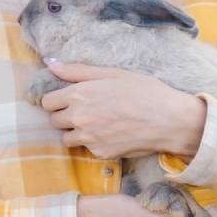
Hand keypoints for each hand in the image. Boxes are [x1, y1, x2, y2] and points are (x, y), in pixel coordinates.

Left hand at [42, 61, 206, 158]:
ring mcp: (88, 138)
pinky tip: (110, 133)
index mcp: (78, 95)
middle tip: (85, 110)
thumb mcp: (111, 73)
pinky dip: (93, 143)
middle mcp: (79, 118)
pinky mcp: (100, 153)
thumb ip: (77, 70)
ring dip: (75, 132)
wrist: (170, 120)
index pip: (47, 102)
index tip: (68, 99)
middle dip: (65, 116)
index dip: (56, 100)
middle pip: (54, 121)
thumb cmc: (144, 91)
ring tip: (96, 123)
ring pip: (66, 138)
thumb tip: (50, 63)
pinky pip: (86, 149)